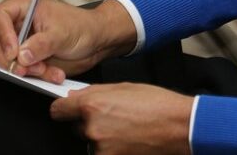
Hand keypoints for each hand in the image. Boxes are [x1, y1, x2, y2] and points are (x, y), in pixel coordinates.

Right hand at [0, 0, 136, 82]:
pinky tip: (51, 74)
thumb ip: (41, 44)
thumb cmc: (82, 27)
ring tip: (45, 70)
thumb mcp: (62, 33)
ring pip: (3, 60)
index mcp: (22, 7)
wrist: (96, 41)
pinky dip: (31, 77)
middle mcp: (16, 24)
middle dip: (8, 58)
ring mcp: (18, 43)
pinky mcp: (24, 60)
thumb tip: (21, 56)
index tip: (13, 52)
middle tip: (24, 68)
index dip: (1, 35)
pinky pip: (17, 71)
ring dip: (22, 70)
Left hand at [50, 83, 192, 154]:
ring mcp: (100, 147)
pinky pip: (102, 152)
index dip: (64, 109)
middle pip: (76, 127)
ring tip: (125, 129)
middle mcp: (93, 128)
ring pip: (90, 141)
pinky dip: (111, 147)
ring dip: (101, 136)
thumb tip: (77, 97)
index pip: (58, 110)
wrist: (178, 126)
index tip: (68, 110)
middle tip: (112, 118)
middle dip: (89, 122)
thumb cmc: (158, 105)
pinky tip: (128, 139)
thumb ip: (96, 92)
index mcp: (93, 105)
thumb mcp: (124, 88)